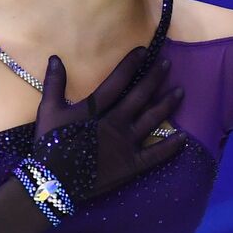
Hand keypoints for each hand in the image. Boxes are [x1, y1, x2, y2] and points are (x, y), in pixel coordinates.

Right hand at [32, 47, 185, 203]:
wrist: (53, 181)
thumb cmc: (50, 144)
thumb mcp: (48, 111)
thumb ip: (54, 84)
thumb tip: (56, 58)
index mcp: (97, 108)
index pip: (118, 81)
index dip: (131, 64)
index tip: (144, 51)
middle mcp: (117, 122)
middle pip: (140, 96)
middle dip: (155, 78)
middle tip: (168, 63)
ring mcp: (127, 143)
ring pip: (152, 119)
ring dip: (167, 104)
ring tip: (181, 91)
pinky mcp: (132, 164)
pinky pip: (156, 154)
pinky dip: (171, 146)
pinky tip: (184, 137)